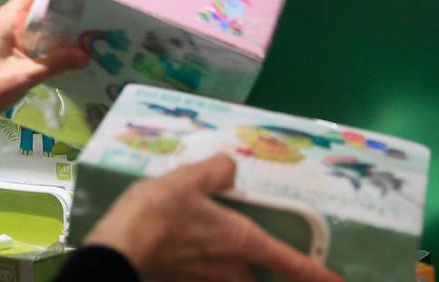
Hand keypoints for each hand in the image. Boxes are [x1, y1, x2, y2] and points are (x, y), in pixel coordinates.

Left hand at [0, 0, 87, 139]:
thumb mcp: (22, 78)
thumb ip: (54, 65)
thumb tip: (87, 54)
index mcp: (11, 17)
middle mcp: (14, 18)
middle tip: (100, 1)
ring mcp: (17, 31)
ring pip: (46, 12)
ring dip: (68, 15)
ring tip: (97, 21)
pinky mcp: (20, 45)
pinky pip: (44, 31)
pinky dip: (61, 33)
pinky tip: (79, 45)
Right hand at [85, 154, 343, 281]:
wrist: (119, 248)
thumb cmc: (159, 212)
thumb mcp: (189, 178)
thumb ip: (217, 171)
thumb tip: (230, 168)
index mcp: (241, 240)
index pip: (290, 264)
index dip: (319, 275)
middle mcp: (229, 269)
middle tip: (285, 275)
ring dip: (241, 278)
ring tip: (238, 266)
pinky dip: (209, 276)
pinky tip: (199, 263)